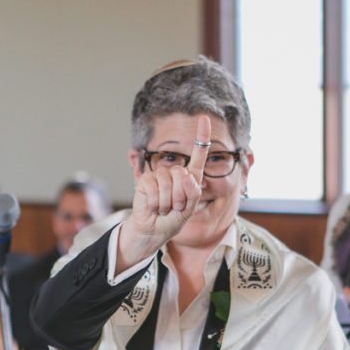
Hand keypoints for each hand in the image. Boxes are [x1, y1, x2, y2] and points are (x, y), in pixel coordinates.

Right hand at [117, 116, 210, 268]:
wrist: (155, 230)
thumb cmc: (174, 219)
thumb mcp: (190, 208)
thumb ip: (192, 192)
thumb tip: (185, 174)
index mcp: (190, 177)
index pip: (198, 154)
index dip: (202, 136)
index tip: (203, 118)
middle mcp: (175, 173)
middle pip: (183, 176)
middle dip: (181, 197)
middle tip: (175, 207)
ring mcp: (159, 175)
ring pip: (169, 185)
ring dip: (168, 203)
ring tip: (164, 208)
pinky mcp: (146, 181)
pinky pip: (155, 189)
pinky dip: (156, 203)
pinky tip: (153, 207)